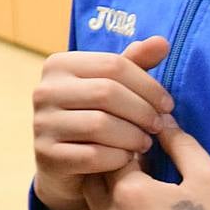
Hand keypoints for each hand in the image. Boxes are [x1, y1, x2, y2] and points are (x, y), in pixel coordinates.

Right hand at [33, 35, 173, 209]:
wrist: (68, 168)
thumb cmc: (96, 119)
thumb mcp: (114, 89)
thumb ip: (135, 65)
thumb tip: (162, 42)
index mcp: (59, 65)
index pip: (113, 64)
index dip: (148, 85)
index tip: (167, 105)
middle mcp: (44, 89)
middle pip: (107, 92)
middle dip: (143, 111)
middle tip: (159, 126)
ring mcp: (41, 122)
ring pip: (100, 124)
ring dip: (133, 136)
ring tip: (145, 142)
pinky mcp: (46, 155)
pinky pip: (93, 155)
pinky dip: (118, 158)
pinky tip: (126, 159)